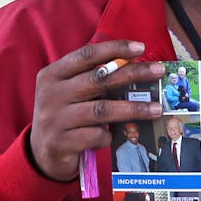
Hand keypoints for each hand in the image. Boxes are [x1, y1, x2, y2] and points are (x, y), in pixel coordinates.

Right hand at [29, 41, 163, 180]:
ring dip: (133, 109)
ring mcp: (53, 119)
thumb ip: (95, 80)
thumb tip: (138, 69)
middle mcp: (50, 94)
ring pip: (102, 110)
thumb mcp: (72, 93)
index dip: (114, 49)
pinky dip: (108, 136)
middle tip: (158, 72)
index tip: (141, 47)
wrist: (42, 152)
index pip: (86, 55)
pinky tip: (112, 137)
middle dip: (133, 73)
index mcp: (53, 75)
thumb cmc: (66, 115)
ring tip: (156, 109)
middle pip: (99, 79)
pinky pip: (95, 135)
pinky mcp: (60, 143)